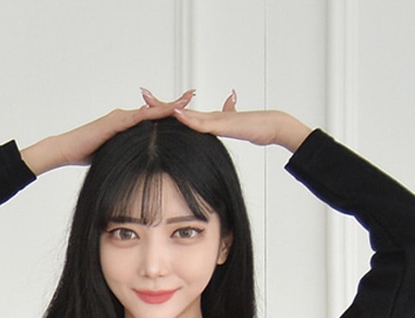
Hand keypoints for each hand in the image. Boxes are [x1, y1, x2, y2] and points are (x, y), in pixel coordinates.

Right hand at [20, 90, 194, 174]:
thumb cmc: (87, 153)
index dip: (169, 112)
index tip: (186, 107)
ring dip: (167, 106)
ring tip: (185, 100)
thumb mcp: (114, 154)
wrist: (67, 149)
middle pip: (154, 109)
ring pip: (148, 110)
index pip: (152, 117)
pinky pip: (135, 118)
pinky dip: (149, 114)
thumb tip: (139, 165)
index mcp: (127, 124)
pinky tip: (163, 111)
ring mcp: (119, 118)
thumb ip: (127, 153)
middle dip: (174, 103)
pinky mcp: (113, 123)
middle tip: (192, 94)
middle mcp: (125, 117)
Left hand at [151, 89, 311, 152]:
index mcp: (211, 119)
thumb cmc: (257, 127)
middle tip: (142, 94)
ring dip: (168, 108)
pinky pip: (201, 122)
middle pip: (180, 109)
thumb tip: (230, 101)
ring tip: (150, 103)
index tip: (152, 103)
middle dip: (160, 103)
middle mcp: (210, 116)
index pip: (184, 113)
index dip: (168, 108)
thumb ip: (231, 114)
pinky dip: (187, 118)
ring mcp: (215, 119)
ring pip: (187, 114)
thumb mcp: (237, 125)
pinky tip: (176, 113)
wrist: (272, 125)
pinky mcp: (222, 125)